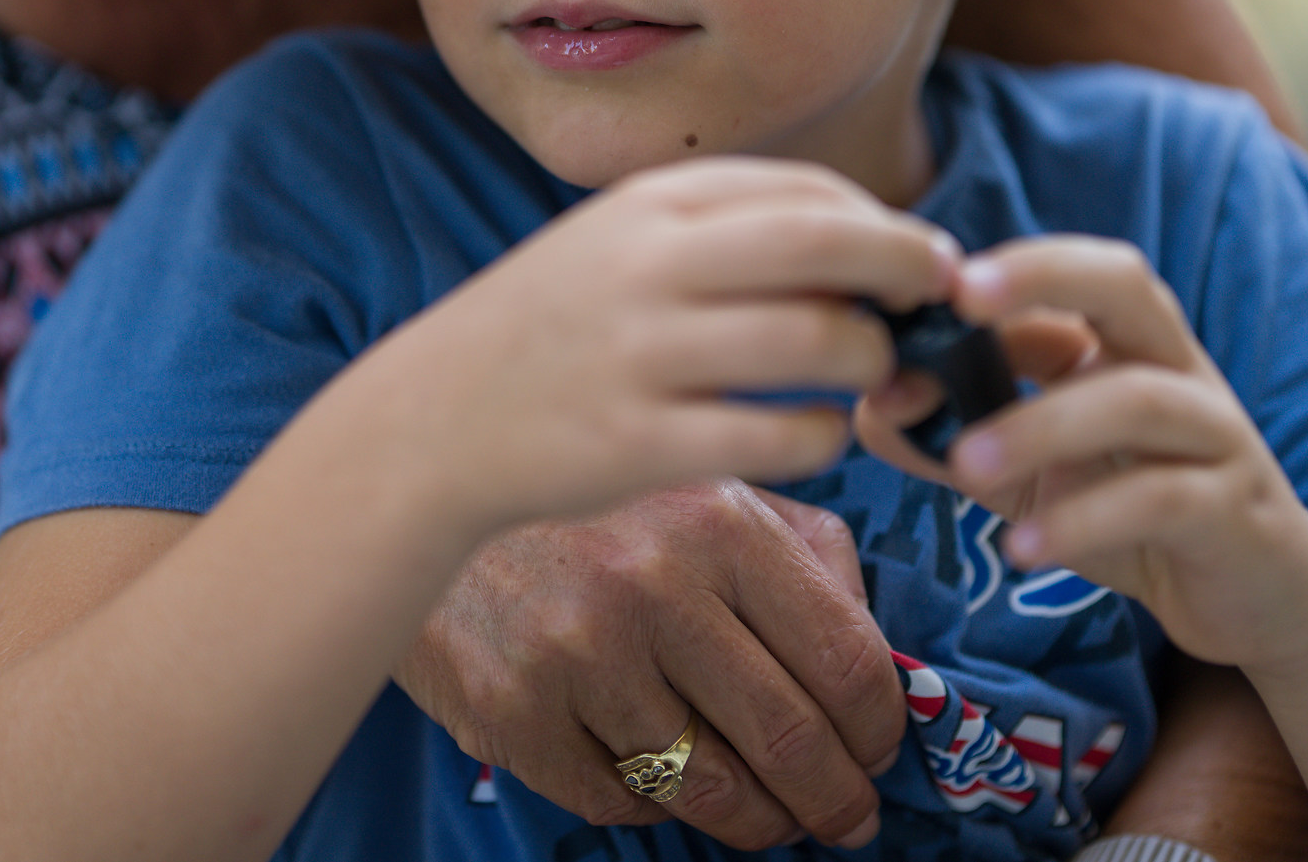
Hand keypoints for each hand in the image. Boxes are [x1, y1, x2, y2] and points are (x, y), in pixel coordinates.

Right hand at [351, 156, 958, 539]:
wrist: (430, 420)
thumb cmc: (550, 331)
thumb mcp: (614, 245)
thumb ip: (720, 233)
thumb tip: (866, 242)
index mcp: (645, 206)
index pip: (803, 190)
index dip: (882, 223)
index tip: (916, 257)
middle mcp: (645, 266)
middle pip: (824, 243)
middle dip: (905, 268)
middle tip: (932, 302)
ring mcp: (640, 354)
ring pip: (816, 342)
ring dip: (870, 361)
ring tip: (867, 376)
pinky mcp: (639, 444)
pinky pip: (779, 437)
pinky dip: (825, 437)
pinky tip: (816, 435)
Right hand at [399, 482, 904, 851]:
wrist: (424, 491)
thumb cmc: (594, 499)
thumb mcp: (707, 487)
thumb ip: (804, 554)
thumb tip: (882, 660)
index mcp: (720, 521)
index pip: (848, 662)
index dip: (881, 731)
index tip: (880, 754)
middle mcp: (652, 583)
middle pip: (791, 739)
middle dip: (836, 799)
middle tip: (847, 818)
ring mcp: (578, 653)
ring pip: (712, 788)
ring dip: (758, 821)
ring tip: (767, 817)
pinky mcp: (516, 711)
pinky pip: (620, 799)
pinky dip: (654, 802)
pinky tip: (659, 774)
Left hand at [855, 237, 1307, 672]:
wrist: (1258, 597)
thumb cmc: (1131, 512)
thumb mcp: (1030, 473)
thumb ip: (951, 437)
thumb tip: (869, 406)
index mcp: (1126, 342)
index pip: (1072, 272)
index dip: (1002, 268)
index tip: (922, 279)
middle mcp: (1176, 367)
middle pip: (1126, 285)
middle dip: (1043, 277)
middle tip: (959, 302)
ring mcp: (1214, 436)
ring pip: (1138, 400)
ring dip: (1042, 425)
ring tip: (961, 464)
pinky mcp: (1235, 511)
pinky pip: (1162, 500)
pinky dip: (1084, 521)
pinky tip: (1022, 549)